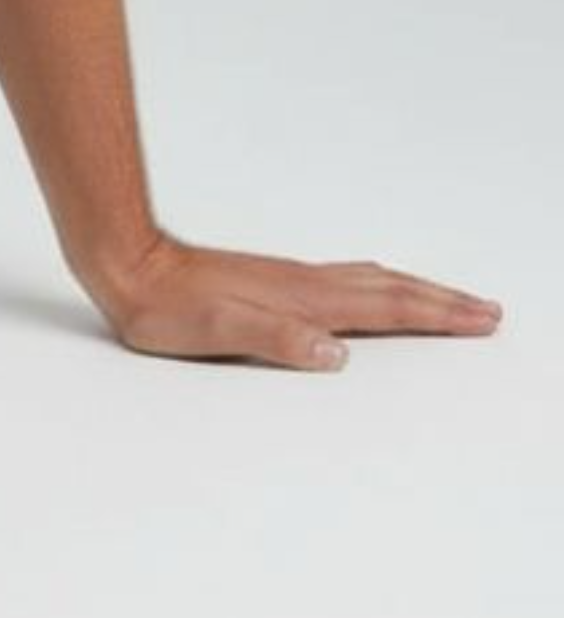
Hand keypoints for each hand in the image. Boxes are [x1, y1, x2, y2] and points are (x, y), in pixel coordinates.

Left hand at [85, 232, 503, 368]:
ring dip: (416, 292)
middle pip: (391, 290)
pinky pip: (345, 281)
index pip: (386, 308)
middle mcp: (304, 285)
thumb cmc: (166, 308)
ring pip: (371, 282)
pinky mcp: (273, 281)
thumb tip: (334, 352)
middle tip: (488, 310)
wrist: (129, 265)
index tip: (481, 319)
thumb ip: (275, 340)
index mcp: (302, 301)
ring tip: (449, 299)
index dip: (437, 315)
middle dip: (442, 302)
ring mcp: (290, 279)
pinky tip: (373, 289)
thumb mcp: (216, 332)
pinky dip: (380, 286)